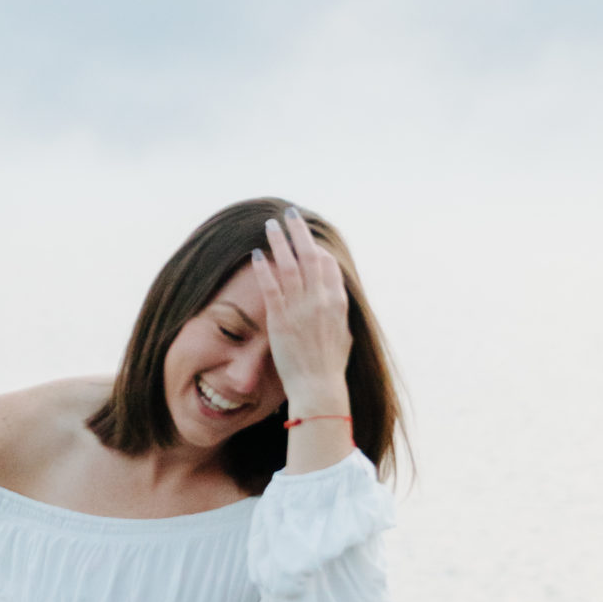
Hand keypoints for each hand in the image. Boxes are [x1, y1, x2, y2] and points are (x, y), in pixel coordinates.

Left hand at [253, 210, 352, 415]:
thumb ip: (340, 317)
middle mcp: (321, 300)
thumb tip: (339, 308)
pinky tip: (257, 254)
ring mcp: (301, 307)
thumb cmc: (331, 368)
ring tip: (270, 224)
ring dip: (279, 241)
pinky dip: (265, 267)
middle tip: (291, 214)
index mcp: (338, 302)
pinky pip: (271, 286)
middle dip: (300, 232)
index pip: (328, 265)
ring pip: (289, 264)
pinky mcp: (281, 318)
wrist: (319, 387)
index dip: (316, 248)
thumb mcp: (345, 337)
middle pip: (310, 255)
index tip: (307, 240)